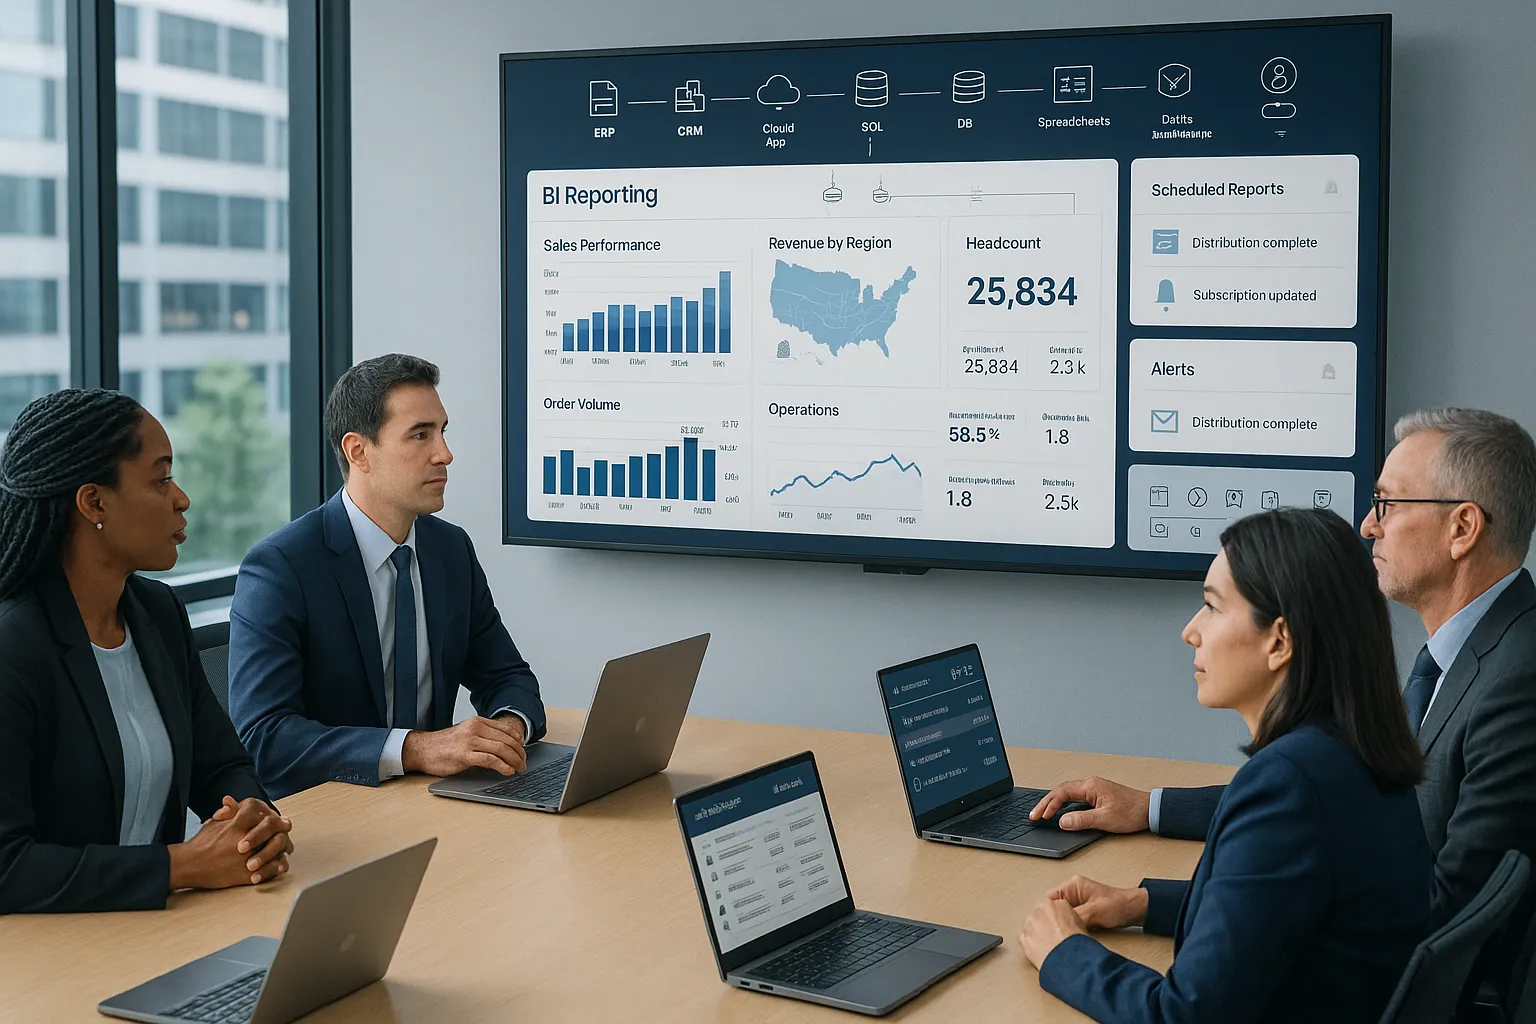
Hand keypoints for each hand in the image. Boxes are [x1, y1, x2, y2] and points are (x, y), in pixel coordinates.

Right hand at [168, 797, 292, 890]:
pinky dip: (277, 865)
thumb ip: (227, 812)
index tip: (273, 813)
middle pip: (272, 826)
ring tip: (285, 847)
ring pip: (275, 847)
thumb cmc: (201, 844)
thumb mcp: (213, 824)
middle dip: (281, 824)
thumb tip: (231, 801)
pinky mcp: (247, 874)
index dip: (266, 809)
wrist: (188, 866)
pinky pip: (270, 869)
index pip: (257, 809)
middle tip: (286, 826)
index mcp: (235, 824)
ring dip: (282, 845)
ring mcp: (246, 857)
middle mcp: (243, 839)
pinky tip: (280, 863)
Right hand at [402, 716, 527, 776]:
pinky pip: (490, 760)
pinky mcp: (464, 755)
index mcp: (477, 722)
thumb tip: (504, 746)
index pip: (505, 729)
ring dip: (514, 760)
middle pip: (506, 740)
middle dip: (519, 753)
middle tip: (523, 763)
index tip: (524, 750)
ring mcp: (470, 741)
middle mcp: (475, 729)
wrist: (422, 749)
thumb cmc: (444, 745)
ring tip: (519, 769)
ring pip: (501, 749)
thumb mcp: (466, 733)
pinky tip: (507, 771)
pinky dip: (502, 766)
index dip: (518, 741)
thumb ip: (482, 736)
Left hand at [1021, 898, 1088, 969]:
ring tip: (1050, 945)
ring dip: (1037, 934)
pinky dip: (1032, 945)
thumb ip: (1068, 915)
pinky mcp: (1024, 940)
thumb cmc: (1076, 940)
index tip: (1059, 925)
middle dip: (1045, 924)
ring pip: (1031, 927)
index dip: (1056, 917)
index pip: (1051, 906)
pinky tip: (1042, 951)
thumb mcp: (1079, 921)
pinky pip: (1026, 940)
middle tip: (1055, 936)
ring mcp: (1029, 926)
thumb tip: (1067, 922)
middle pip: (1039, 915)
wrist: (1068, 956)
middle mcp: (1037, 911)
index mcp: (1051, 903)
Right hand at [1030, 776, 1151, 831]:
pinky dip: (1063, 804)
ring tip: (1042, 813)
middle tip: (1034, 815)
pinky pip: (1074, 797)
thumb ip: (1082, 820)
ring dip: (1054, 803)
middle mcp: (1090, 784)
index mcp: (1090, 786)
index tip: (1040, 816)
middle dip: (1046, 803)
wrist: (1150, 810)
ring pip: (1067, 793)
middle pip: (1061, 791)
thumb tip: (1062, 821)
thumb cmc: (1132, 812)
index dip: (1048, 805)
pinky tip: (1060, 811)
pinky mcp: (1097, 795)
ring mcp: (1094, 789)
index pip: (1061, 792)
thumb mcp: (1105, 820)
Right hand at [1045, 875, 1147, 929]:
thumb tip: (1062, 925)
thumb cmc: (1120, 905)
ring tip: (1068, 932)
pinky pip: (1072, 921)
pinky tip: (1075, 933)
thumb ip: (1076, 916)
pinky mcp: (1083, 913)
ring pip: (1063, 916)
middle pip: (1055, 908)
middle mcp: (1073, 893)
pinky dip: (1072, 927)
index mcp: (1073, 886)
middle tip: (1057, 930)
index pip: (1050, 898)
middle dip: (1056, 920)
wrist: (1135, 911)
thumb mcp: (1095, 911)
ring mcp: (1078, 903)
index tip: (1047, 924)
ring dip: (1066, 924)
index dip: (1047, 912)